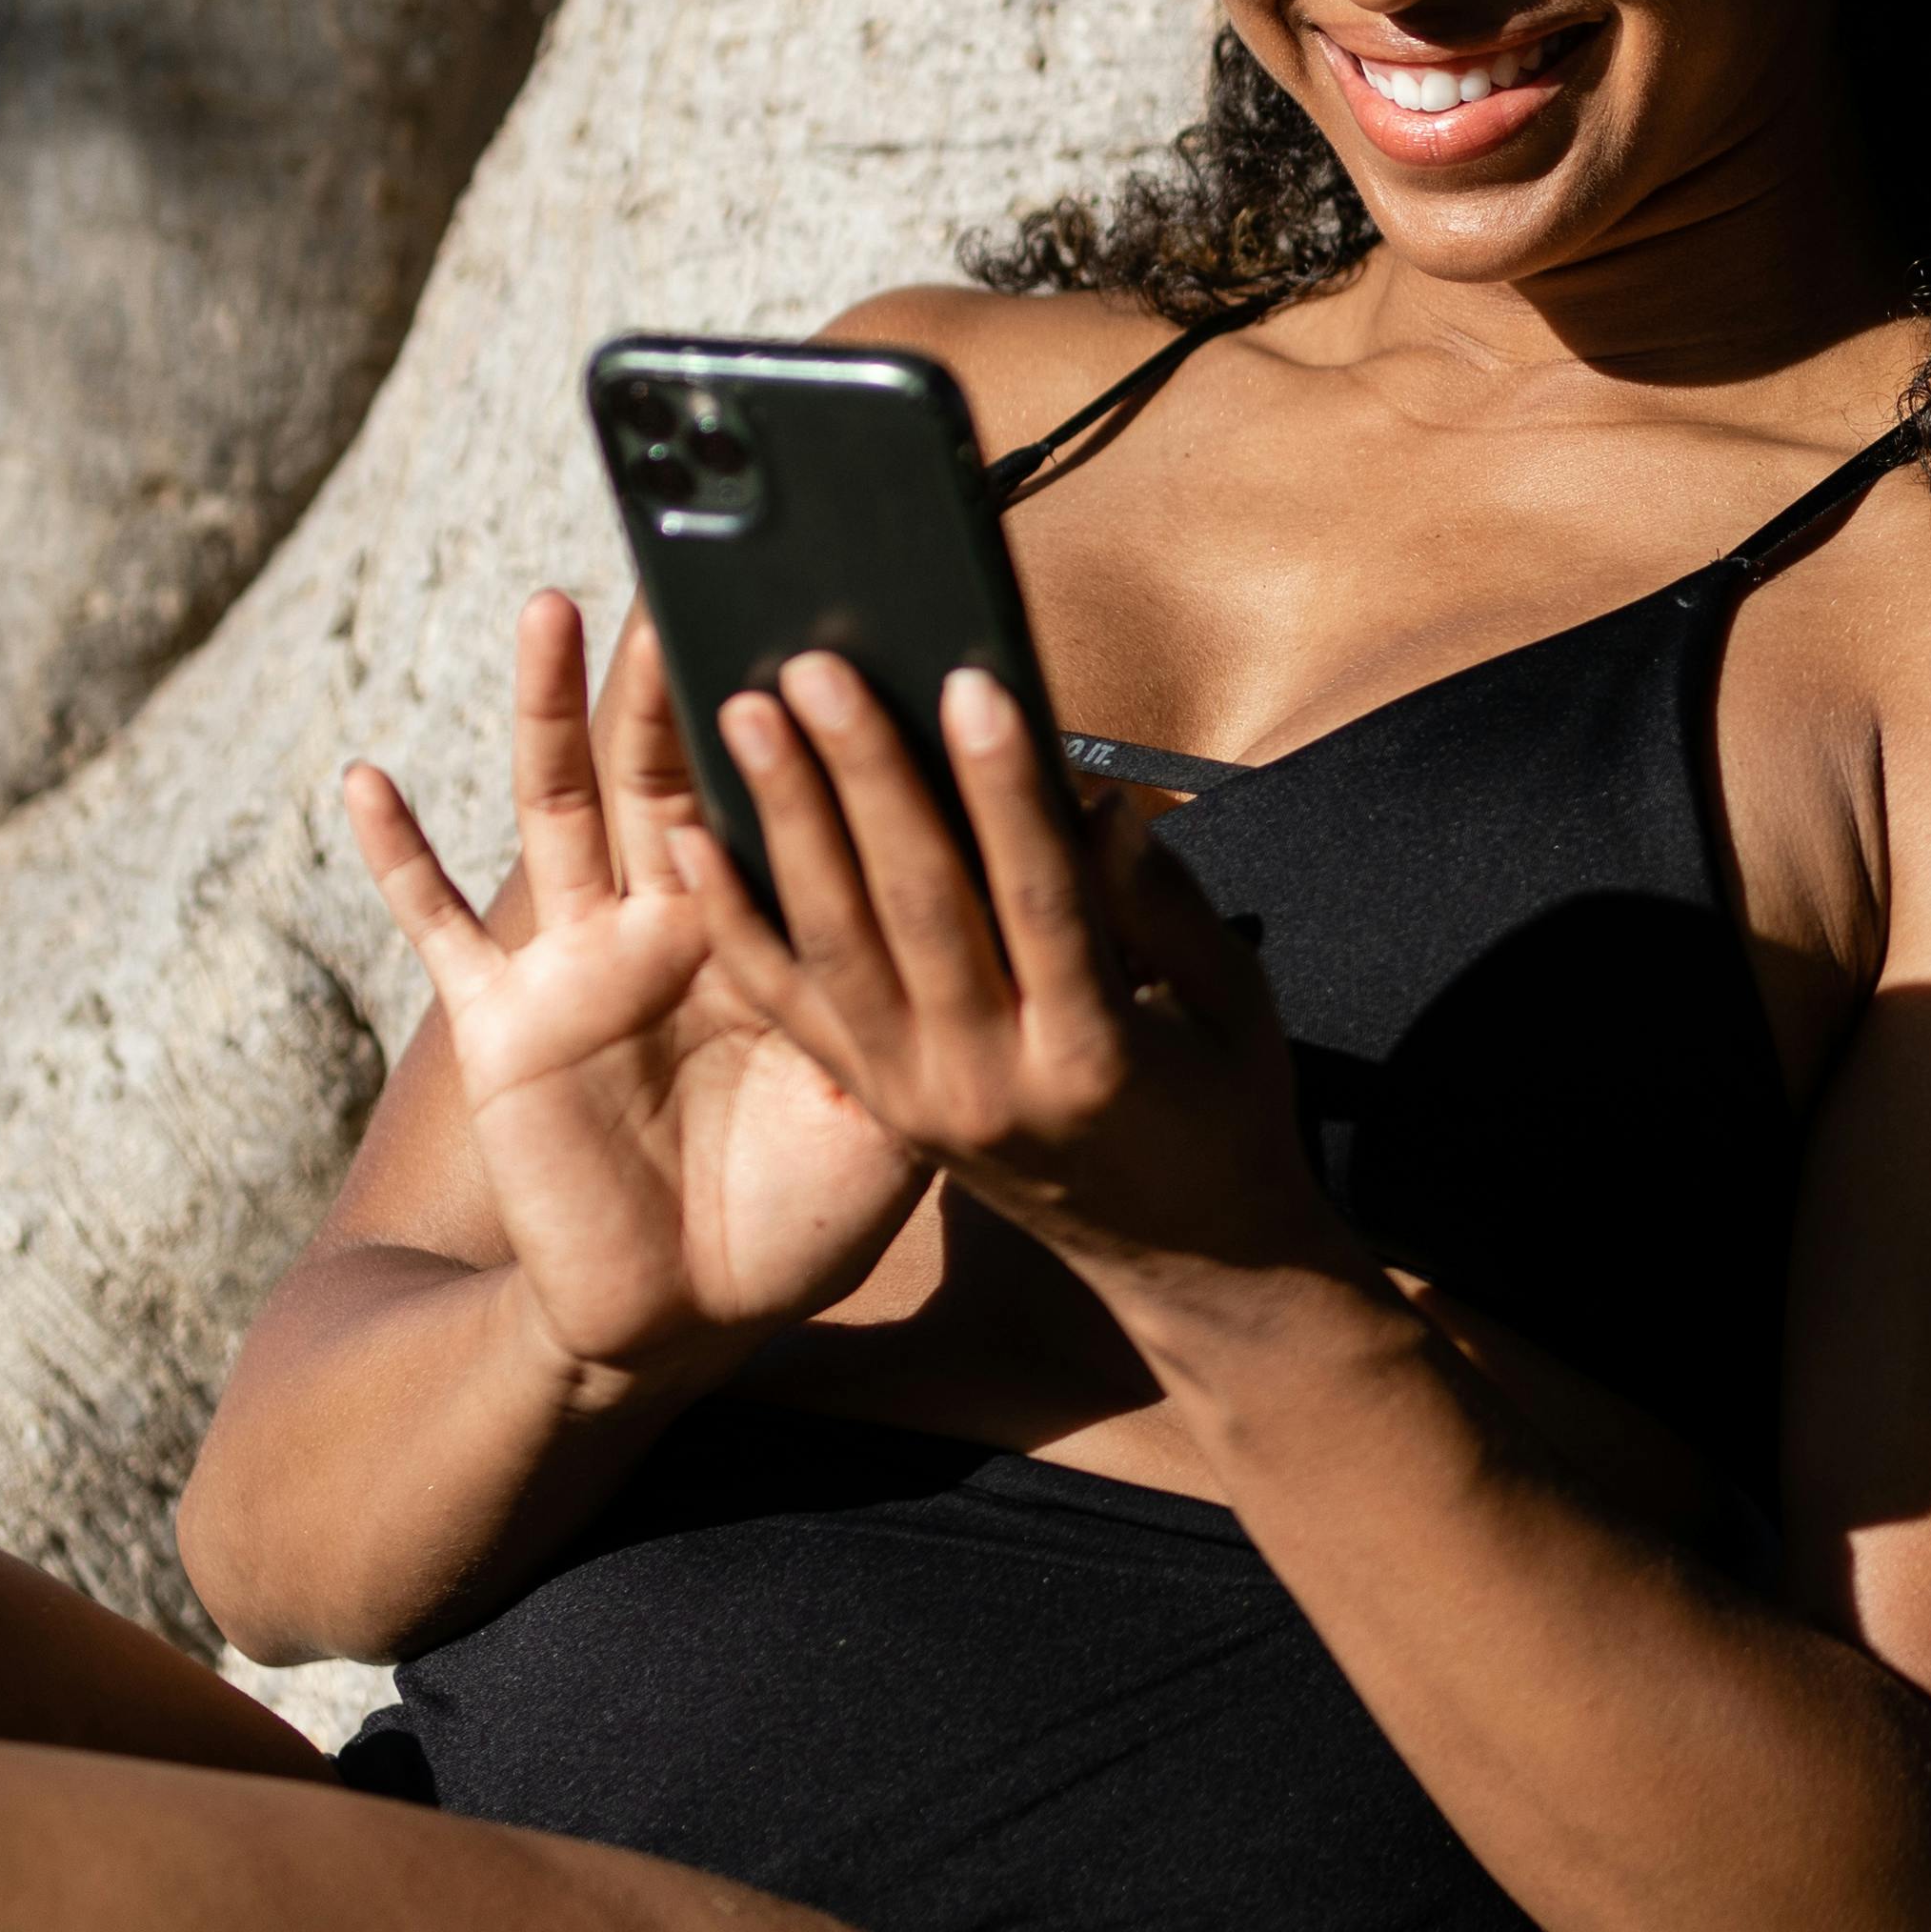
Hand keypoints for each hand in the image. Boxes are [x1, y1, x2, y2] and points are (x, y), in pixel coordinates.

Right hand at [345, 595, 935, 1377]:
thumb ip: (944, 1013)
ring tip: (549, 604)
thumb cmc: (804, 1208)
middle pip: (670, 767)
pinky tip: (363, 777)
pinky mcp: (500, 1019)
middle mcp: (670, 920)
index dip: (799, 715)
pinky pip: (436, 925)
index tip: (825, 605)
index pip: (782, 796)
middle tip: (691, 561)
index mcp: (770, 929)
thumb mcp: (891, 1109)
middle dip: (675, 670)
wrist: (683, 1315)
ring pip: (557, 806)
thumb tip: (1047, 919)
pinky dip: (398, 857)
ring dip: (541, 707)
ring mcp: (578, 960)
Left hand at [680, 652, 1341, 1282]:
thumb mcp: (1235, 1008)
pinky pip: (792, 1009)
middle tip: (816, 669)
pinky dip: (738, 923)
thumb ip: (1163, 906)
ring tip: (747, 714)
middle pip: (916, 908)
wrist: (1182, 1262)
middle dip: (865, 778)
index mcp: (1095, 1054)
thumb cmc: (1223, 1112)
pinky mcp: (875, 1107)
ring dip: (785, 824)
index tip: (969, 682)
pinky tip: (695, 838)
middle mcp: (989, 1083)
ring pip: (835, 947)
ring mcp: (917, 1101)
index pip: (1039, 896)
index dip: (1003, 788)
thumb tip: (1093, 804)